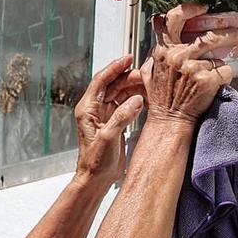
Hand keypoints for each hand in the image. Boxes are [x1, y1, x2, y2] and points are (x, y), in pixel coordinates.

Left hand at [72, 56, 142, 180]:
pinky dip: (136, 101)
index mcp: (88, 109)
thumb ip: (122, 118)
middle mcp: (95, 109)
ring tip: (150, 86)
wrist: (96, 179)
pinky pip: (125, 106)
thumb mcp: (108, 138)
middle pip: (113, 85)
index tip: (128, 58)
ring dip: (134, 89)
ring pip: (120, 94)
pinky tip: (147, 100)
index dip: (115, 67)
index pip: (101, 80)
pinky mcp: (114, 123)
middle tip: (146, 76)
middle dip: (129, 78)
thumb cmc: (95, 162)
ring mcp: (105, 116)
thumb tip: (136, 100)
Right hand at [142, 4, 233, 127]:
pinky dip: (224, 78)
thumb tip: (164, 38)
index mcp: (163, 50)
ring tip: (211, 77)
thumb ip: (158, 53)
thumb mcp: (150, 70)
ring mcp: (193, 67)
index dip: (189, 9)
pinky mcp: (207, 80)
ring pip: (218, 57)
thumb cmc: (163, 98)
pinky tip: (213, 87)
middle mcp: (177, 56)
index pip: (172, 19)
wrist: (169, 120)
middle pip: (209, 36)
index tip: (202, 7)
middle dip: (228, 34)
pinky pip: (226, 71)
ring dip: (217, 67)